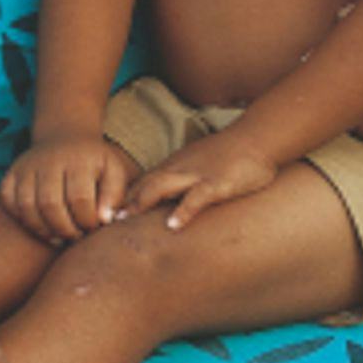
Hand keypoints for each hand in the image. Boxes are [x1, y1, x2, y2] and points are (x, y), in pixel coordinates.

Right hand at [0, 131, 135, 243]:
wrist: (65, 138)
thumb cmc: (93, 164)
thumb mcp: (113, 172)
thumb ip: (115, 196)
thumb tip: (104, 220)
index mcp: (78, 159)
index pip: (80, 198)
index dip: (87, 221)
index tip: (92, 228)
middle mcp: (49, 160)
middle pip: (50, 204)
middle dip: (65, 229)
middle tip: (75, 236)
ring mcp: (26, 166)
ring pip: (27, 206)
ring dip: (43, 230)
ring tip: (59, 236)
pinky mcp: (11, 173)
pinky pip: (8, 201)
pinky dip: (21, 219)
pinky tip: (41, 225)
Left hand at [121, 130, 278, 228]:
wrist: (257, 137)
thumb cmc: (231, 153)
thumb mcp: (200, 163)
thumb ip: (182, 178)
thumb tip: (169, 199)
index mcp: (176, 166)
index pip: (143, 182)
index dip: (125, 198)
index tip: (108, 214)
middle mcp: (181, 169)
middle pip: (145, 184)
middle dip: (124, 202)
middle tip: (105, 221)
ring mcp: (198, 175)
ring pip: (162, 186)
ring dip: (142, 203)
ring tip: (125, 222)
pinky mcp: (217, 183)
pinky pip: (197, 197)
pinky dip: (184, 211)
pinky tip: (173, 225)